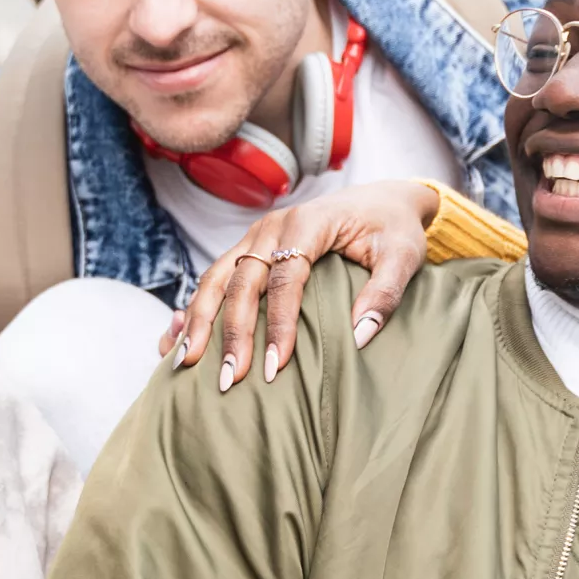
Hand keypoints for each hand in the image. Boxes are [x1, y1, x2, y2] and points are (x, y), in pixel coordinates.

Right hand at [162, 180, 438, 388]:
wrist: (382, 200)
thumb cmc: (393, 229)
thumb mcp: (404, 256)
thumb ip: (385, 293)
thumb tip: (360, 337)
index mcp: (308, 223)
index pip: (286, 279)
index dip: (278, 324)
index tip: (275, 367)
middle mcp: (273, 226)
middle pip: (241, 281)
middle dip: (230, 332)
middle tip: (228, 378)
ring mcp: (255, 236)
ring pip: (216, 279)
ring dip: (200, 321)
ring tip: (186, 364)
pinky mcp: (249, 249)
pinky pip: (214, 278)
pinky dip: (193, 309)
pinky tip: (175, 339)